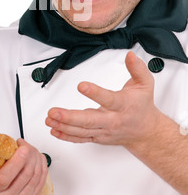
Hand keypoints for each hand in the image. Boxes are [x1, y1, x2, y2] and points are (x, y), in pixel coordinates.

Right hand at [0, 139, 47, 194]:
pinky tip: (38, 159)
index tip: (21, 147)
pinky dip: (42, 168)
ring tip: (30, 149)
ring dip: (36, 159)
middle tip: (24, 144)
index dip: (17, 161)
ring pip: (35, 177)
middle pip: (24, 174)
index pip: (5, 177)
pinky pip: (41, 183)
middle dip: (29, 154)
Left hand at [46, 51, 161, 146]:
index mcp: (123, 105)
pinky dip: (66, 136)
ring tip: (49, 119)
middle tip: (54, 112)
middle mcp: (112, 120)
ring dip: (63, 126)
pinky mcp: (97, 137)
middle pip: (89, 120)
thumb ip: (137, 68)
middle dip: (70, 117)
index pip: (109, 99)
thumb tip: (130, 55)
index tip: (81, 85)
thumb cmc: (142, 105)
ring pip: (82, 130)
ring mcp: (104, 131)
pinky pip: (80, 138)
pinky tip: (54, 130)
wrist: (146, 131)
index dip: (95, 93)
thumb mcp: (145, 84)